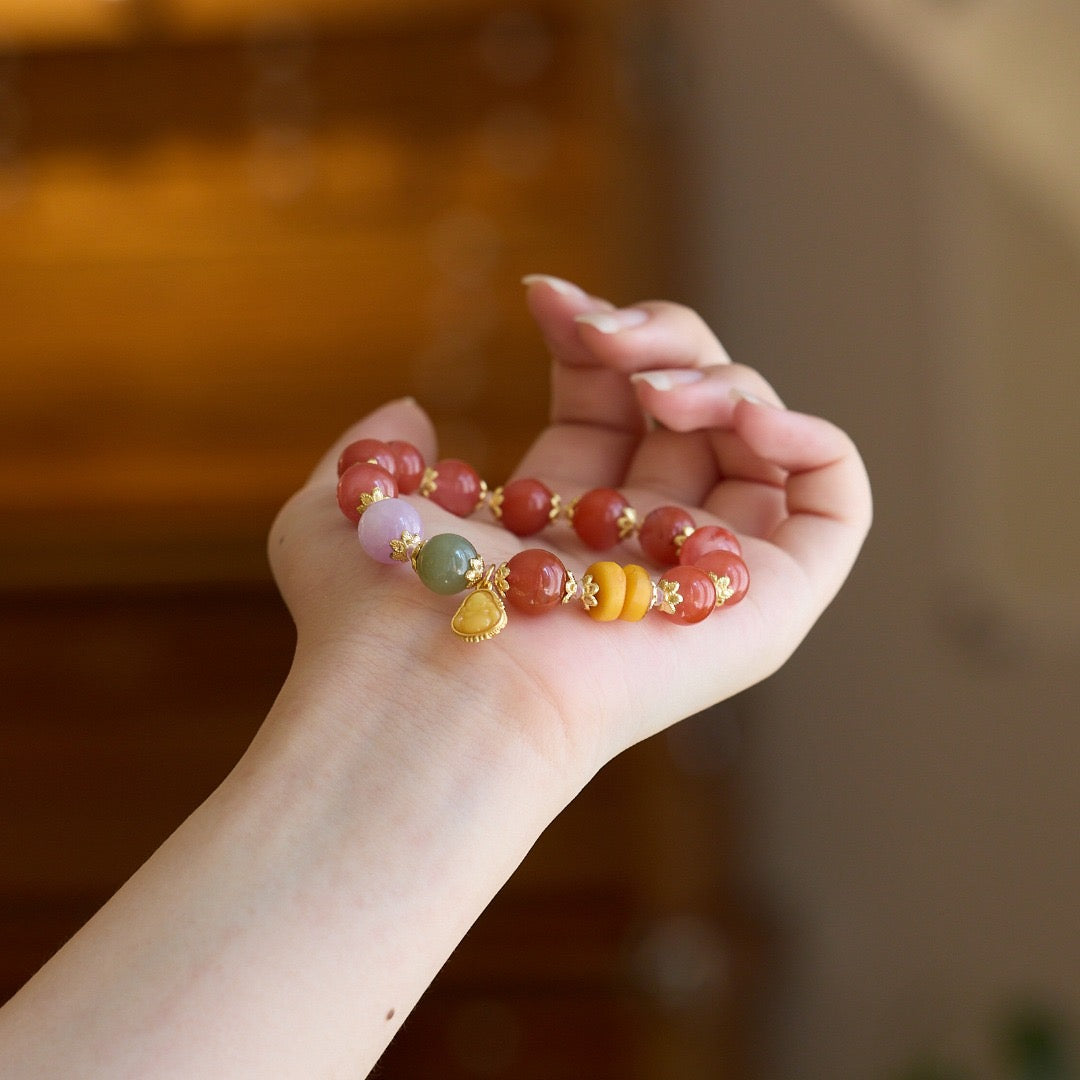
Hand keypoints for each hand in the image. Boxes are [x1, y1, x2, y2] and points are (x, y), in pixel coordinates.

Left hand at [269, 276, 870, 774]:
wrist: (436, 690)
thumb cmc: (378, 621)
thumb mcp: (343, 512)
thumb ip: (369, 454)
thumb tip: (410, 409)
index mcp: (563, 525)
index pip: (610, 406)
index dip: (591, 338)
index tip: (545, 297)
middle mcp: (640, 546)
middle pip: (692, 406)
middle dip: (656, 340)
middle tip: (600, 335)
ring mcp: (709, 573)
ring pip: (760, 437)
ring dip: (718, 379)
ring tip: (654, 387)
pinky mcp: (771, 602)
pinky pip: (837, 500)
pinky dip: (810, 437)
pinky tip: (742, 416)